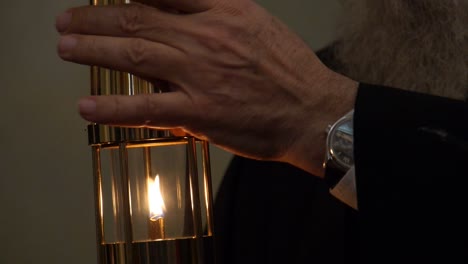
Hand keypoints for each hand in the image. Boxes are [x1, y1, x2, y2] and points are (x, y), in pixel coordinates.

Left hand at [56, 0, 357, 176]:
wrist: (314, 111)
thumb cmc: (290, 72)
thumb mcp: (257, 26)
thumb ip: (217, 20)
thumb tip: (179, 24)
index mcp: (224, 11)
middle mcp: (206, 36)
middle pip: (137, 17)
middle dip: (95, 19)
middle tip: (68, 21)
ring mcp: (199, 74)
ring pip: (134, 53)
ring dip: (92, 49)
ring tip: (66, 48)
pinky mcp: (199, 112)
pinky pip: (146, 108)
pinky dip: (112, 108)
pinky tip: (87, 109)